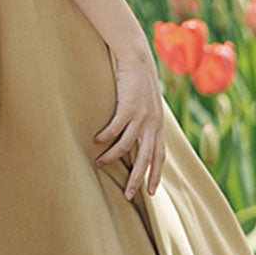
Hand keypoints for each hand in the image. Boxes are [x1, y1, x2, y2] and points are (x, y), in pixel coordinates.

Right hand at [93, 44, 165, 197]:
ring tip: (99, 163)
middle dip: (137, 179)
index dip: (156, 175)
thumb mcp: (149, 106)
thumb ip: (146, 122)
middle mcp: (152, 124)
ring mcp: (141, 116)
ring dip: (112, 157)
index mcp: (158, 126)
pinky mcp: (128, 106)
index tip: (151, 192)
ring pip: (127, 145)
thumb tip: (139, 138)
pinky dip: (105, 137)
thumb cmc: (140, 83)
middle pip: (146, 158)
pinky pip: (115, 128)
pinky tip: (95, 141)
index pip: (160, 156)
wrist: (138, 60)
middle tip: (129, 195)